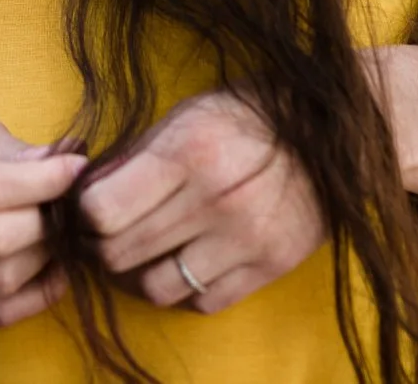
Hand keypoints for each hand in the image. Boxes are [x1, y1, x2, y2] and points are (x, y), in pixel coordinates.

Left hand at [78, 89, 325, 313]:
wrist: (333, 132)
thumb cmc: (248, 115)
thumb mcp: (187, 115)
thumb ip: (136, 155)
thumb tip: (83, 190)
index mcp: (188, 153)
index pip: (104, 211)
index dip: (86, 213)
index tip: (90, 207)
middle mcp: (215, 200)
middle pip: (123, 253)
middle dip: (104, 245)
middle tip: (110, 233)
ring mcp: (245, 239)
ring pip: (157, 287)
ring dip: (142, 274)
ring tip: (148, 252)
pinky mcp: (270, 266)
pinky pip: (203, 302)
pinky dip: (187, 289)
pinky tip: (190, 260)